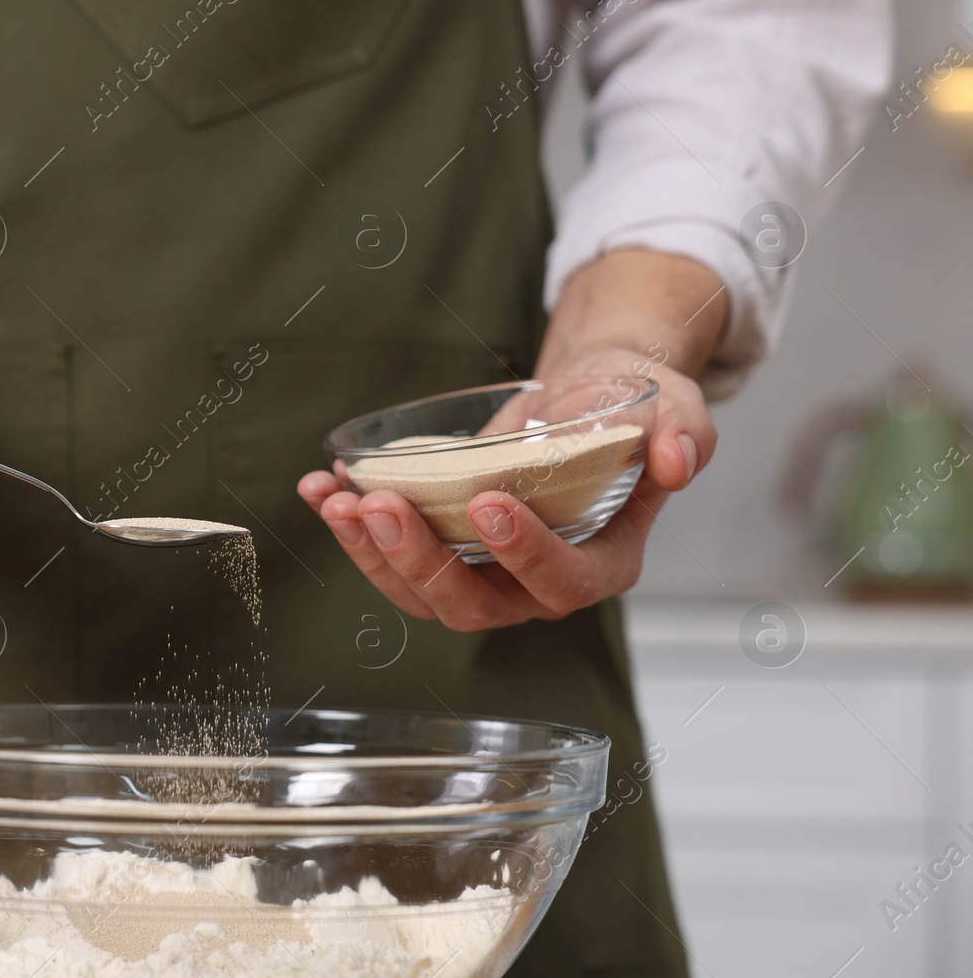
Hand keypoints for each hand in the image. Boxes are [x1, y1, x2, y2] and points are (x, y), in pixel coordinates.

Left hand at [297, 248, 725, 630]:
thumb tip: (675, 458)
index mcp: (603, 562)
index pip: (566, 581)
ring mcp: (483, 574)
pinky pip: (390, 558)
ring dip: (371, 552)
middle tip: (383, 505)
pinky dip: (350, 526)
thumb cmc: (631, 410)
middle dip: (422, 560)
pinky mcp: (441, 551)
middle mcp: (537, 584)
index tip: (486, 504)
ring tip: (340, 500)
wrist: (583, 399)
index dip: (526, 554)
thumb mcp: (675, 410)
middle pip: (475, 605)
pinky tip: (320, 488)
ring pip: (421, 592)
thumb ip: (683, 436)